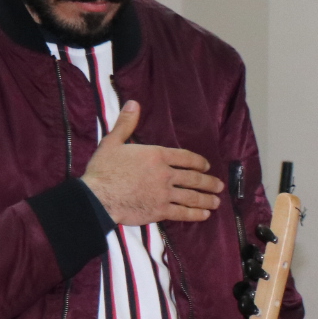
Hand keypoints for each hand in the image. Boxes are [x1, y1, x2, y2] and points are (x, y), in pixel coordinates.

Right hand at [81, 100, 224, 224]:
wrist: (98, 197)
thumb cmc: (103, 169)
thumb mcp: (113, 142)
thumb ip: (126, 123)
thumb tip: (133, 103)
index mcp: (156, 155)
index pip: (185, 157)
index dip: (199, 162)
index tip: (206, 166)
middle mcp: (165, 174)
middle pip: (194, 178)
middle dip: (209, 182)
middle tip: (219, 185)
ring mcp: (164, 194)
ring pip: (192, 197)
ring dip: (207, 199)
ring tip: (217, 201)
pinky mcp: (160, 211)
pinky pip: (182, 213)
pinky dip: (195, 214)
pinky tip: (204, 215)